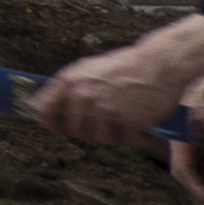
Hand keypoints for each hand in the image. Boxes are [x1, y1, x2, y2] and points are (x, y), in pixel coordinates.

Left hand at [38, 14, 203, 143]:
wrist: (160, 63)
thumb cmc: (124, 67)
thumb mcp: (89, 68)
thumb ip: (69, 87)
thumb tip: (45, 107)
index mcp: (70, 81)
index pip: (43, 110)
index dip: (50, 121)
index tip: (58, 127)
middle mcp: (84, 95)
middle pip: (73, 130)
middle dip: (86, 131)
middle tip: (103, 127)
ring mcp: (105, 109)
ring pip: (98, 138)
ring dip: (111, 136)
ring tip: (121, 125)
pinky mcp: (128, 121)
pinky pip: (125, 140)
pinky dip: (134, 138)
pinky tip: (140, 129)